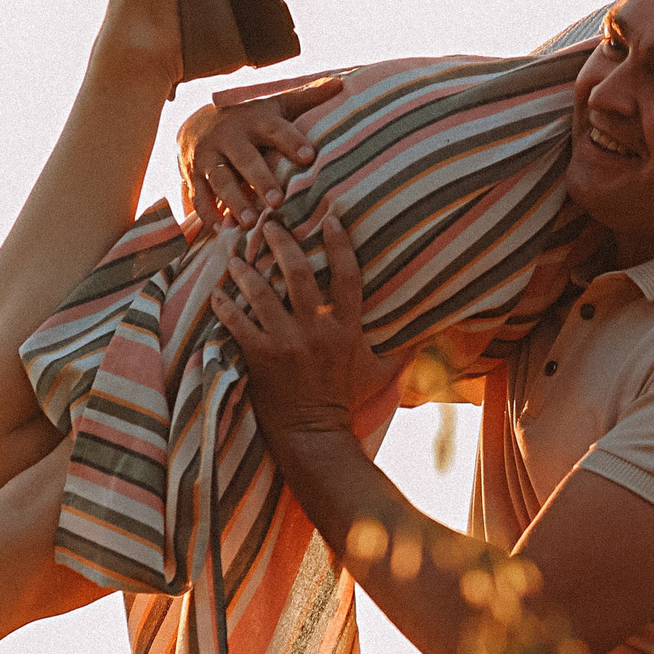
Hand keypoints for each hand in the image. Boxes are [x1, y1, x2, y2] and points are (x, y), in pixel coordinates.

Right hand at [176, 78, 343, 225]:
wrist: (194, 123)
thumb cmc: (248, 118)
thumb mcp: (274, 106)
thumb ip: (305, 98)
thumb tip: (340, 82)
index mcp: (255, 120)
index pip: (276, 129)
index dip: (292, 141)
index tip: (309, 157)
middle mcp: (230, 137)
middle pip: (245, 159)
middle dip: (261, 180)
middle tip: (278, 202)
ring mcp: (208, 157)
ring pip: (219, 179)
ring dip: (234, 200)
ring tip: (248, 222)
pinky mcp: (192, 174)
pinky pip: (198, 195)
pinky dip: (207, 213)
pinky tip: (220, 230)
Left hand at [212, 214, 403, 434]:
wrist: (315, 435)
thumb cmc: (347, 402)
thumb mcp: (382, 373)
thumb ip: (403, 348)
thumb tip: (436, 333)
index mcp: (347, 327)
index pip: (347, 274)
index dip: (339, 243)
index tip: (329, 219)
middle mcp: (316, 329)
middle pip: (296, 273)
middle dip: (281, 243)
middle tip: (268, 224)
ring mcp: (286, 342)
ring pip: (261, 292)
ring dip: (245, 270)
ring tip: (234, 256)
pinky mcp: (260, 357)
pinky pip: (237, 323)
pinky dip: (225, 306)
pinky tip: (216, 294)